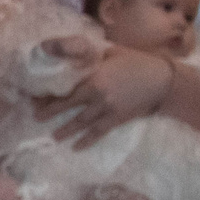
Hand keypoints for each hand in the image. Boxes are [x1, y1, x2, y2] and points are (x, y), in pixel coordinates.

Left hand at [32, 45, 173, 148]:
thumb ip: (91, 56)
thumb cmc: (137, 62)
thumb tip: (70, 52)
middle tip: (36, 118)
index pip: (66, 89)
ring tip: (54, 136)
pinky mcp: (118, 118)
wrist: (164, 80)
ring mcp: (108, 109)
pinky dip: (87, 141)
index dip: (51, 95)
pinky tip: (76, 147)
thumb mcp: (111, 52)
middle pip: (69, 107)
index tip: (36, 99)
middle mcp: (98, 95)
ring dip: (66, 130)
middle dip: (51, 112)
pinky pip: (99, 132)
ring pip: (82, 122)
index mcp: (94, 78)